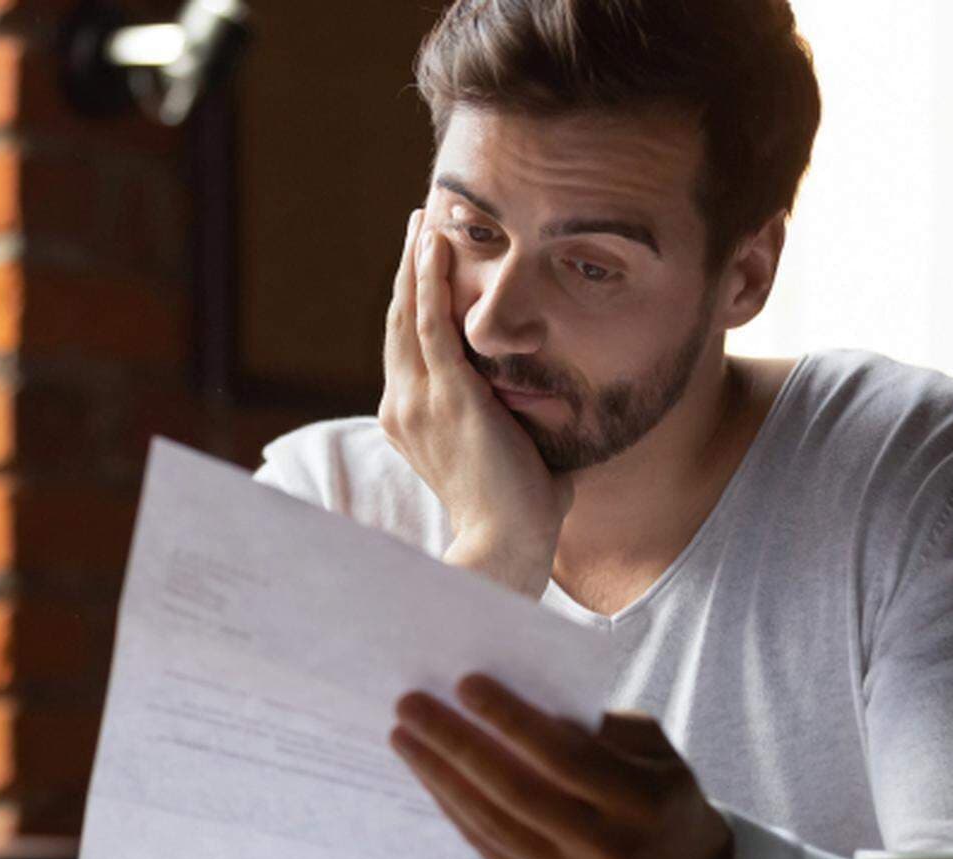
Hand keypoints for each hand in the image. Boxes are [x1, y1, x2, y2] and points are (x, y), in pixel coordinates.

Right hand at [378, 209, 572, 595]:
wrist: (506, 546)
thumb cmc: (518, 512)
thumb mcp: (509, 452)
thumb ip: (518, 421)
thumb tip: (552, 400)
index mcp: (410, 420)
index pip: (407, 347)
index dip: (413, 301)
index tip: (424, 264)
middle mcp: (403, 405)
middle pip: (399, 320)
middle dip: (409, 268)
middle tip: (418, 222)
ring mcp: (419, 399)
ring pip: (409, 312)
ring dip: (416, 261)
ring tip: (423, 218)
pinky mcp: (447, 395)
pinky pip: (432, 324)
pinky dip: (430, 280)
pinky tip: (435, 244)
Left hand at [390, 673, 734, 858]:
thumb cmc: (664, 798)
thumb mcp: (657, 752)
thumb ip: (602, 725)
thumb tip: (523, 694)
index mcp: (641, 802)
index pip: (564, 757)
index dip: (511, 720)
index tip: (465, 683)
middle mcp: (606, 849)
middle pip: (516, 791)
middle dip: (456, 744)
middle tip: (411, 705)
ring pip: (492, 824)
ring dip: (440, 777)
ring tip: (405, 736)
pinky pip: (490, 850)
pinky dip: (455, 810)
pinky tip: (430, 777)